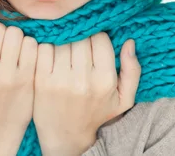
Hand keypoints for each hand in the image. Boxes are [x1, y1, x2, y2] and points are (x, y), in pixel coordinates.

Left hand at [32, 33, 140, 155]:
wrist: (66, 137)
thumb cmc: (97, 113)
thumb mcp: (123, 99)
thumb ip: (133, 70)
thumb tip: (129, 42)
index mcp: (104, 81)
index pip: (100, 38)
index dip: (97, 36)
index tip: (94, 42)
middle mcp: (82, 80)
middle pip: (80, 37)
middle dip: (80, 37)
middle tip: (79, 44)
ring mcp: (59, 80)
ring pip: (62, 41)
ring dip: (63, 40)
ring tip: (65, 49)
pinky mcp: (41, 81)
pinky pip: (43, 48)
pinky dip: (47, 46)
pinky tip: (52, 54)